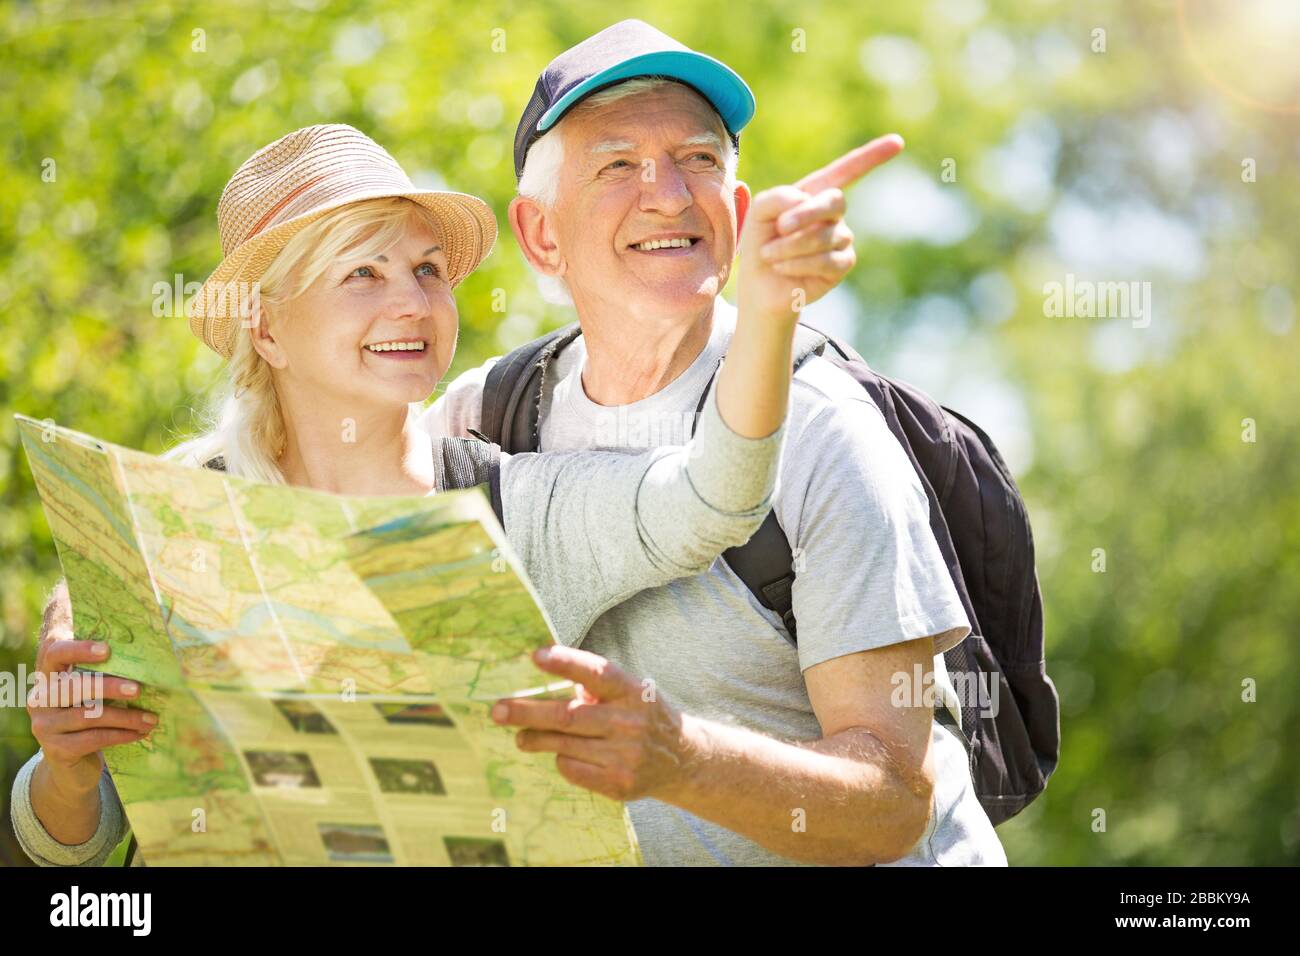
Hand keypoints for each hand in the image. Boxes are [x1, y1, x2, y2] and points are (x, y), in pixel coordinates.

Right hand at [27, 581, 156, 795]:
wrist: (73, 761)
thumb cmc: (91, 712)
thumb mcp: (94, 689)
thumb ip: (108, 667)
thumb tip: (154, 641)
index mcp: (50, 674)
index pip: (55, 652)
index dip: (79, 649)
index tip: (108, 649)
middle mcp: (40, 698)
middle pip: (73, 687)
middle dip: (109, 687)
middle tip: (139, 689)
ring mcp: (44, 725)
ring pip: (88, 716)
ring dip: (125, 717)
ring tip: (152, 718)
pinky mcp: (56, 749)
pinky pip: (93, 739)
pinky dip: (121, 735)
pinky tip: (140, 733)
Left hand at [491, 645, 689, 801]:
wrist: (682, 759)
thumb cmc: (642, 714)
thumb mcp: (630, 691)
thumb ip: (594, 686)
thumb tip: (544, 684)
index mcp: (632, 690)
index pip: (597, 672)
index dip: (566, 662)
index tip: (536, 656)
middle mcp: (630, 722)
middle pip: (567, 716)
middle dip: (527, 712)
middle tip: (497, 709)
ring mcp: (626, 755)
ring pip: (564, 744)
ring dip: (534, 738)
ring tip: (520, 736)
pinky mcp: (619, 783)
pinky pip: (572, 769)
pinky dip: (560, 759)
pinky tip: (561, 753)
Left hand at [737, 134, 903, 324]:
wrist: (760, 284)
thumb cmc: (761, 242)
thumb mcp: (758, 213)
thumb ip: (777, 197)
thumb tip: (804, 201)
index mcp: (816, 194)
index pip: (847, 171)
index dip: (871, 156)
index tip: (897, 142)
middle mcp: (833, 215)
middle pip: (835, 201)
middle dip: (806, 213)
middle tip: (781, 227)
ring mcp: (841, 239)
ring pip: (824, 235)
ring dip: (790, 245)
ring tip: (769, 254)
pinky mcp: (842, 265)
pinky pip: (826, 260)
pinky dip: (798, 263)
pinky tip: (782, 267)